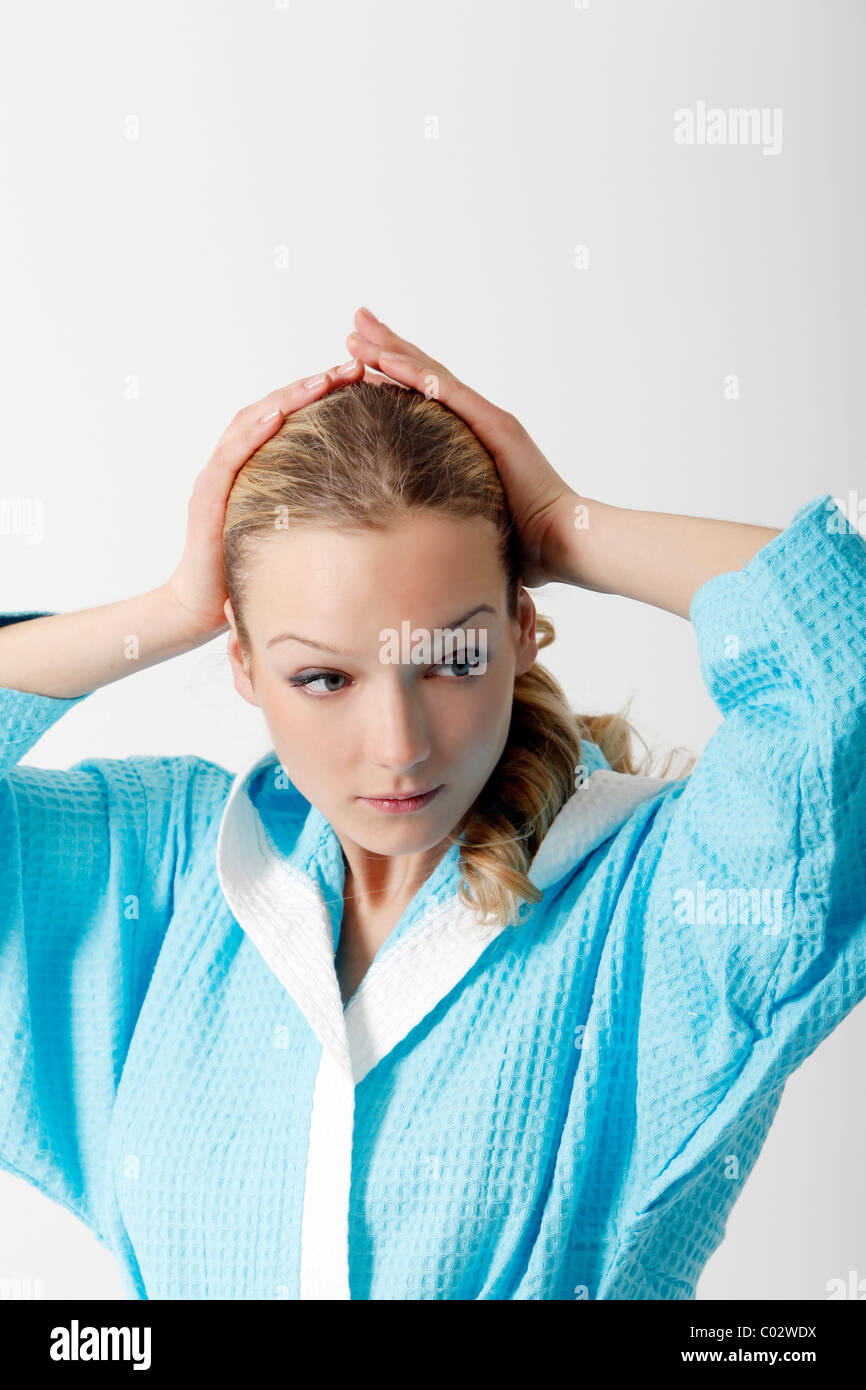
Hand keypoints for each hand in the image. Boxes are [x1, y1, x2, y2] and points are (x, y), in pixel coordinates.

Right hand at [163, 357, 364, 636]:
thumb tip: (372, 504)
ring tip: (323, 379)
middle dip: (313, 384)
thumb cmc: (248, 573)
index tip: (364, 378)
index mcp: (255, 467)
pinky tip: (274, 416)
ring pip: (250, 422)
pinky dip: (250, 433)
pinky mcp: (207, 500)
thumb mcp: (293, 535)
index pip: (290, 418)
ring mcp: (217, 477)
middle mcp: (234, 463)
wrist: (200, 608)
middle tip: (354, 365)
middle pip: (273, 408)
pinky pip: (228, 459)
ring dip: (287, 397)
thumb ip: (317, 512)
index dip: (323, 395)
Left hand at [345, 307, 578, 586]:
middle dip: (388, 346)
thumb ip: (446, 507)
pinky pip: (445, 393)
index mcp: (473, 437)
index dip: (395, 372)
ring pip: (430, 374)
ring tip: (358, 328)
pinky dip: (414, 374)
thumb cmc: (526, 542)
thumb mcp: (473, 515)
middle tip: (356, 321)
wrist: (563, 541)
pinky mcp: (494, 426)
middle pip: (425, 373)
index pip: (427, 395)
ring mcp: (487, 418)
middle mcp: (479, 419)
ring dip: (392, 350)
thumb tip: (413, 531)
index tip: (362, 356)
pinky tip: (384, 358)